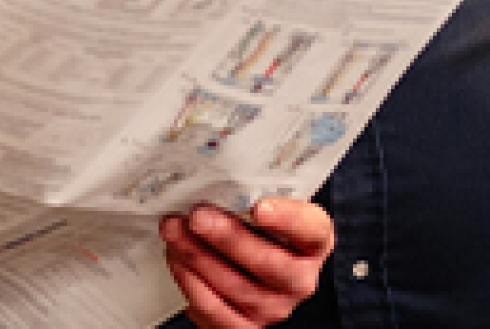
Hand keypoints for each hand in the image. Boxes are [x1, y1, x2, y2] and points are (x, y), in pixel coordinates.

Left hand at [161, 196, 333, 328]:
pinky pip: (216, 313)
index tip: (259, 207)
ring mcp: (275, 308)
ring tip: (175, 232)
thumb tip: (214, 175)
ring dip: (198, 258)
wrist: (258, 263)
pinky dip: (192, 285)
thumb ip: (252, 192)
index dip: (287, 219)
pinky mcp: (247, 327)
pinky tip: (178, 261)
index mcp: (314, 241)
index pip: (311, 229)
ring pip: (236, 288)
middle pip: (267, 262)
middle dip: (226, 237)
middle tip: (197, 216)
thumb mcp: (270, 203)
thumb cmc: (261, 226)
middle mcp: (300, 279)